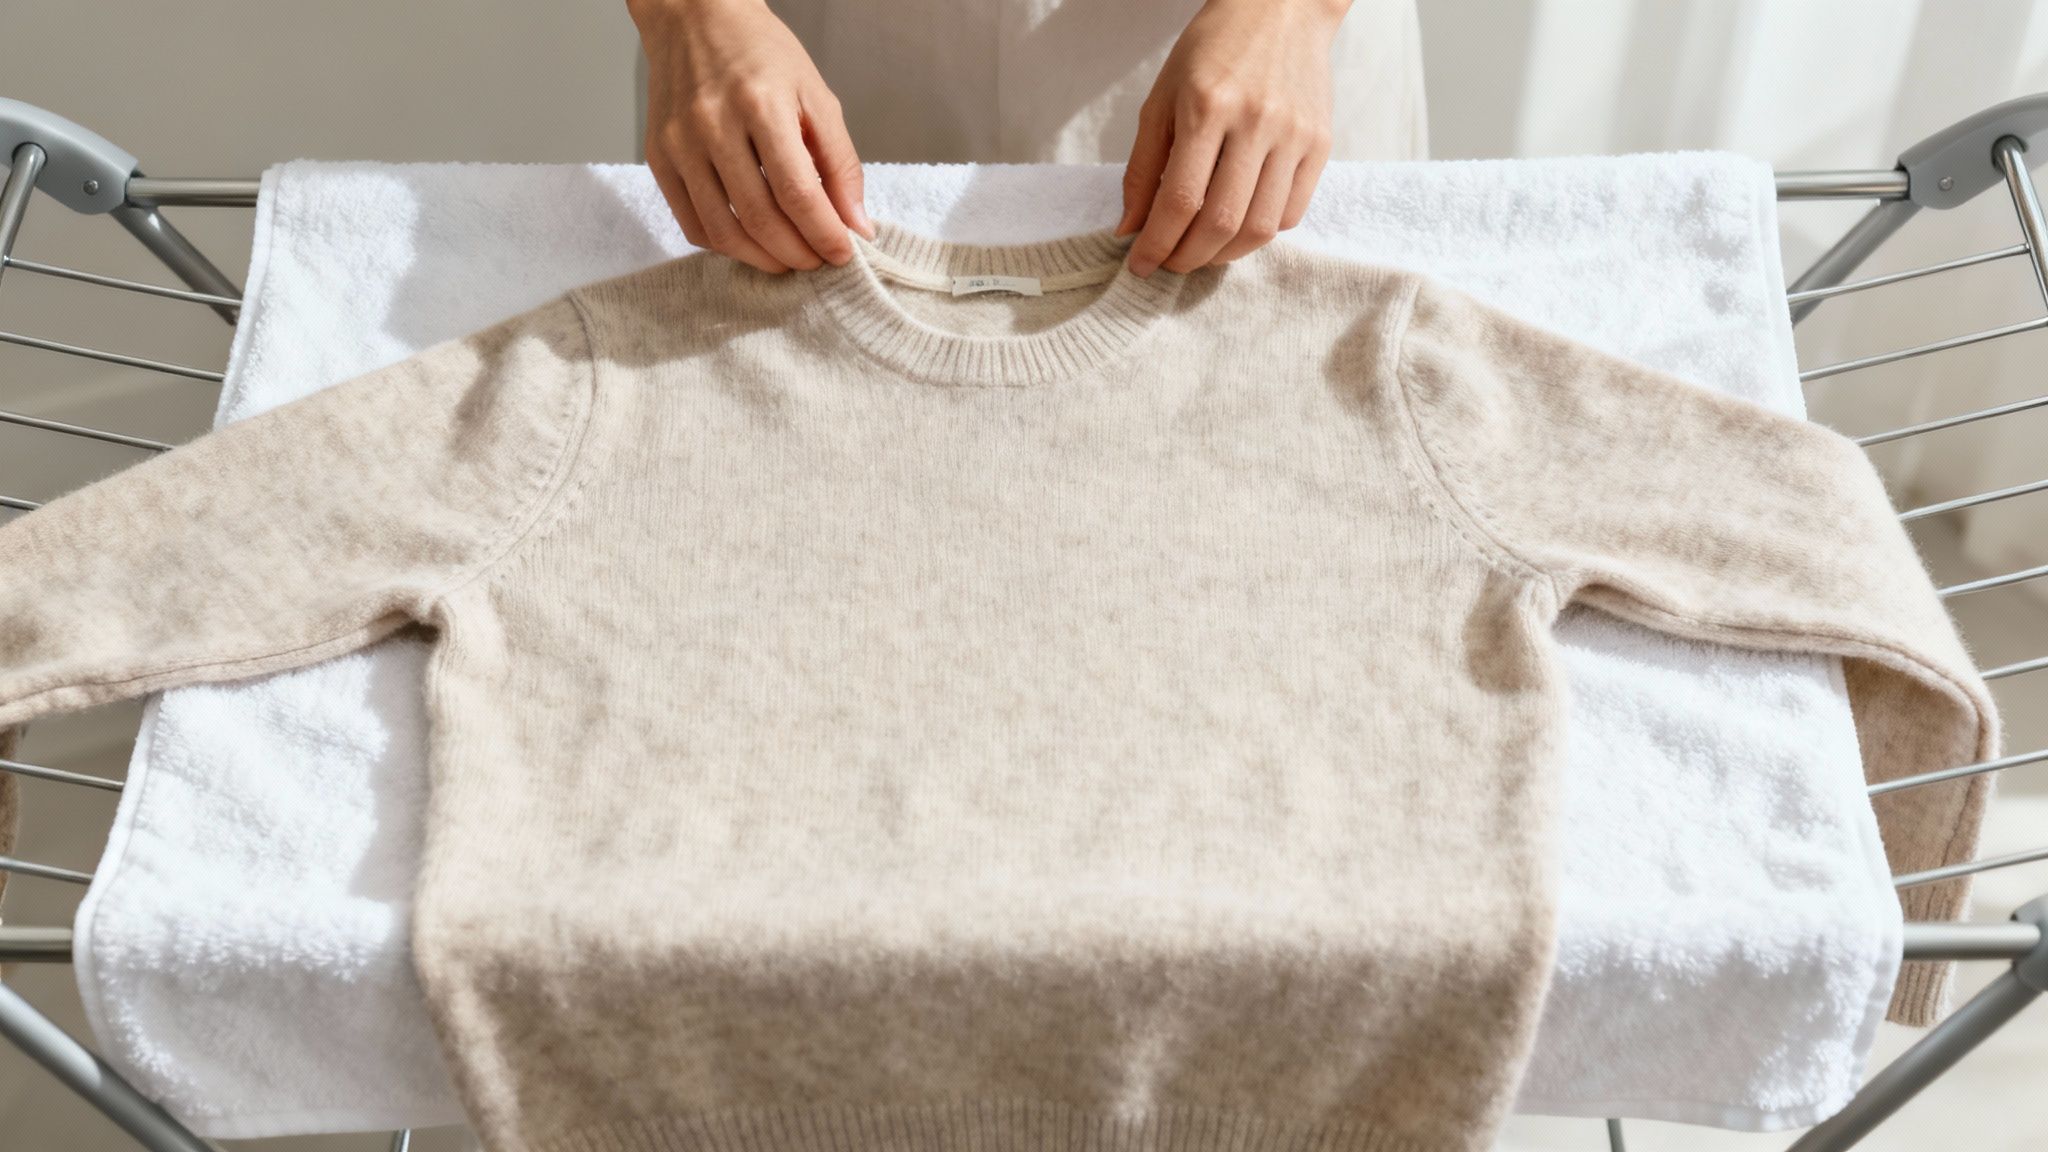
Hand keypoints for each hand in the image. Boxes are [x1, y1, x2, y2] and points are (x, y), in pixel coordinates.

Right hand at [628, 0, 875, 272]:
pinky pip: (691, 223)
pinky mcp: (658, 158)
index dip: (824, 233)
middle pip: (759, 217)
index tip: (844, 253)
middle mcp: (712, 125)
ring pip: (722, 230)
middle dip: (797, 253)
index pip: (797, 192)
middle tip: (819, 260)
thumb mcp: (816, 97)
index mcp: (760, 104)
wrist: (696, 18)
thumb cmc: (762, 54)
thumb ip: (841, 164)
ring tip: (789, 259)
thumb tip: (856, 226)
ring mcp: (679, 144)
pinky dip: (726, 245)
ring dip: (762, 259)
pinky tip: (751, 242)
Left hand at [1117, 0, 1347, 276]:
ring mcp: (1294, 135)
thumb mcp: (1162, 98)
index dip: (1156, 243)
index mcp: (1207, 107)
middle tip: (1169, 263)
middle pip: (1220, 222)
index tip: (1140, 264)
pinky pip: (1290, 213)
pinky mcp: (1320, 144)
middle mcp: (1255, 122)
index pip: (1180, 200)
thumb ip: (1143, 167)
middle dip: (1187, 258)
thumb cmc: (1212, 51)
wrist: (1280, 8)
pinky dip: (1259, 234)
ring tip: (1200, 252)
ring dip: (1223, 255)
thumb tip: (1130, 228)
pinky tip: (1237, 227)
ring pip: (1259, 227)